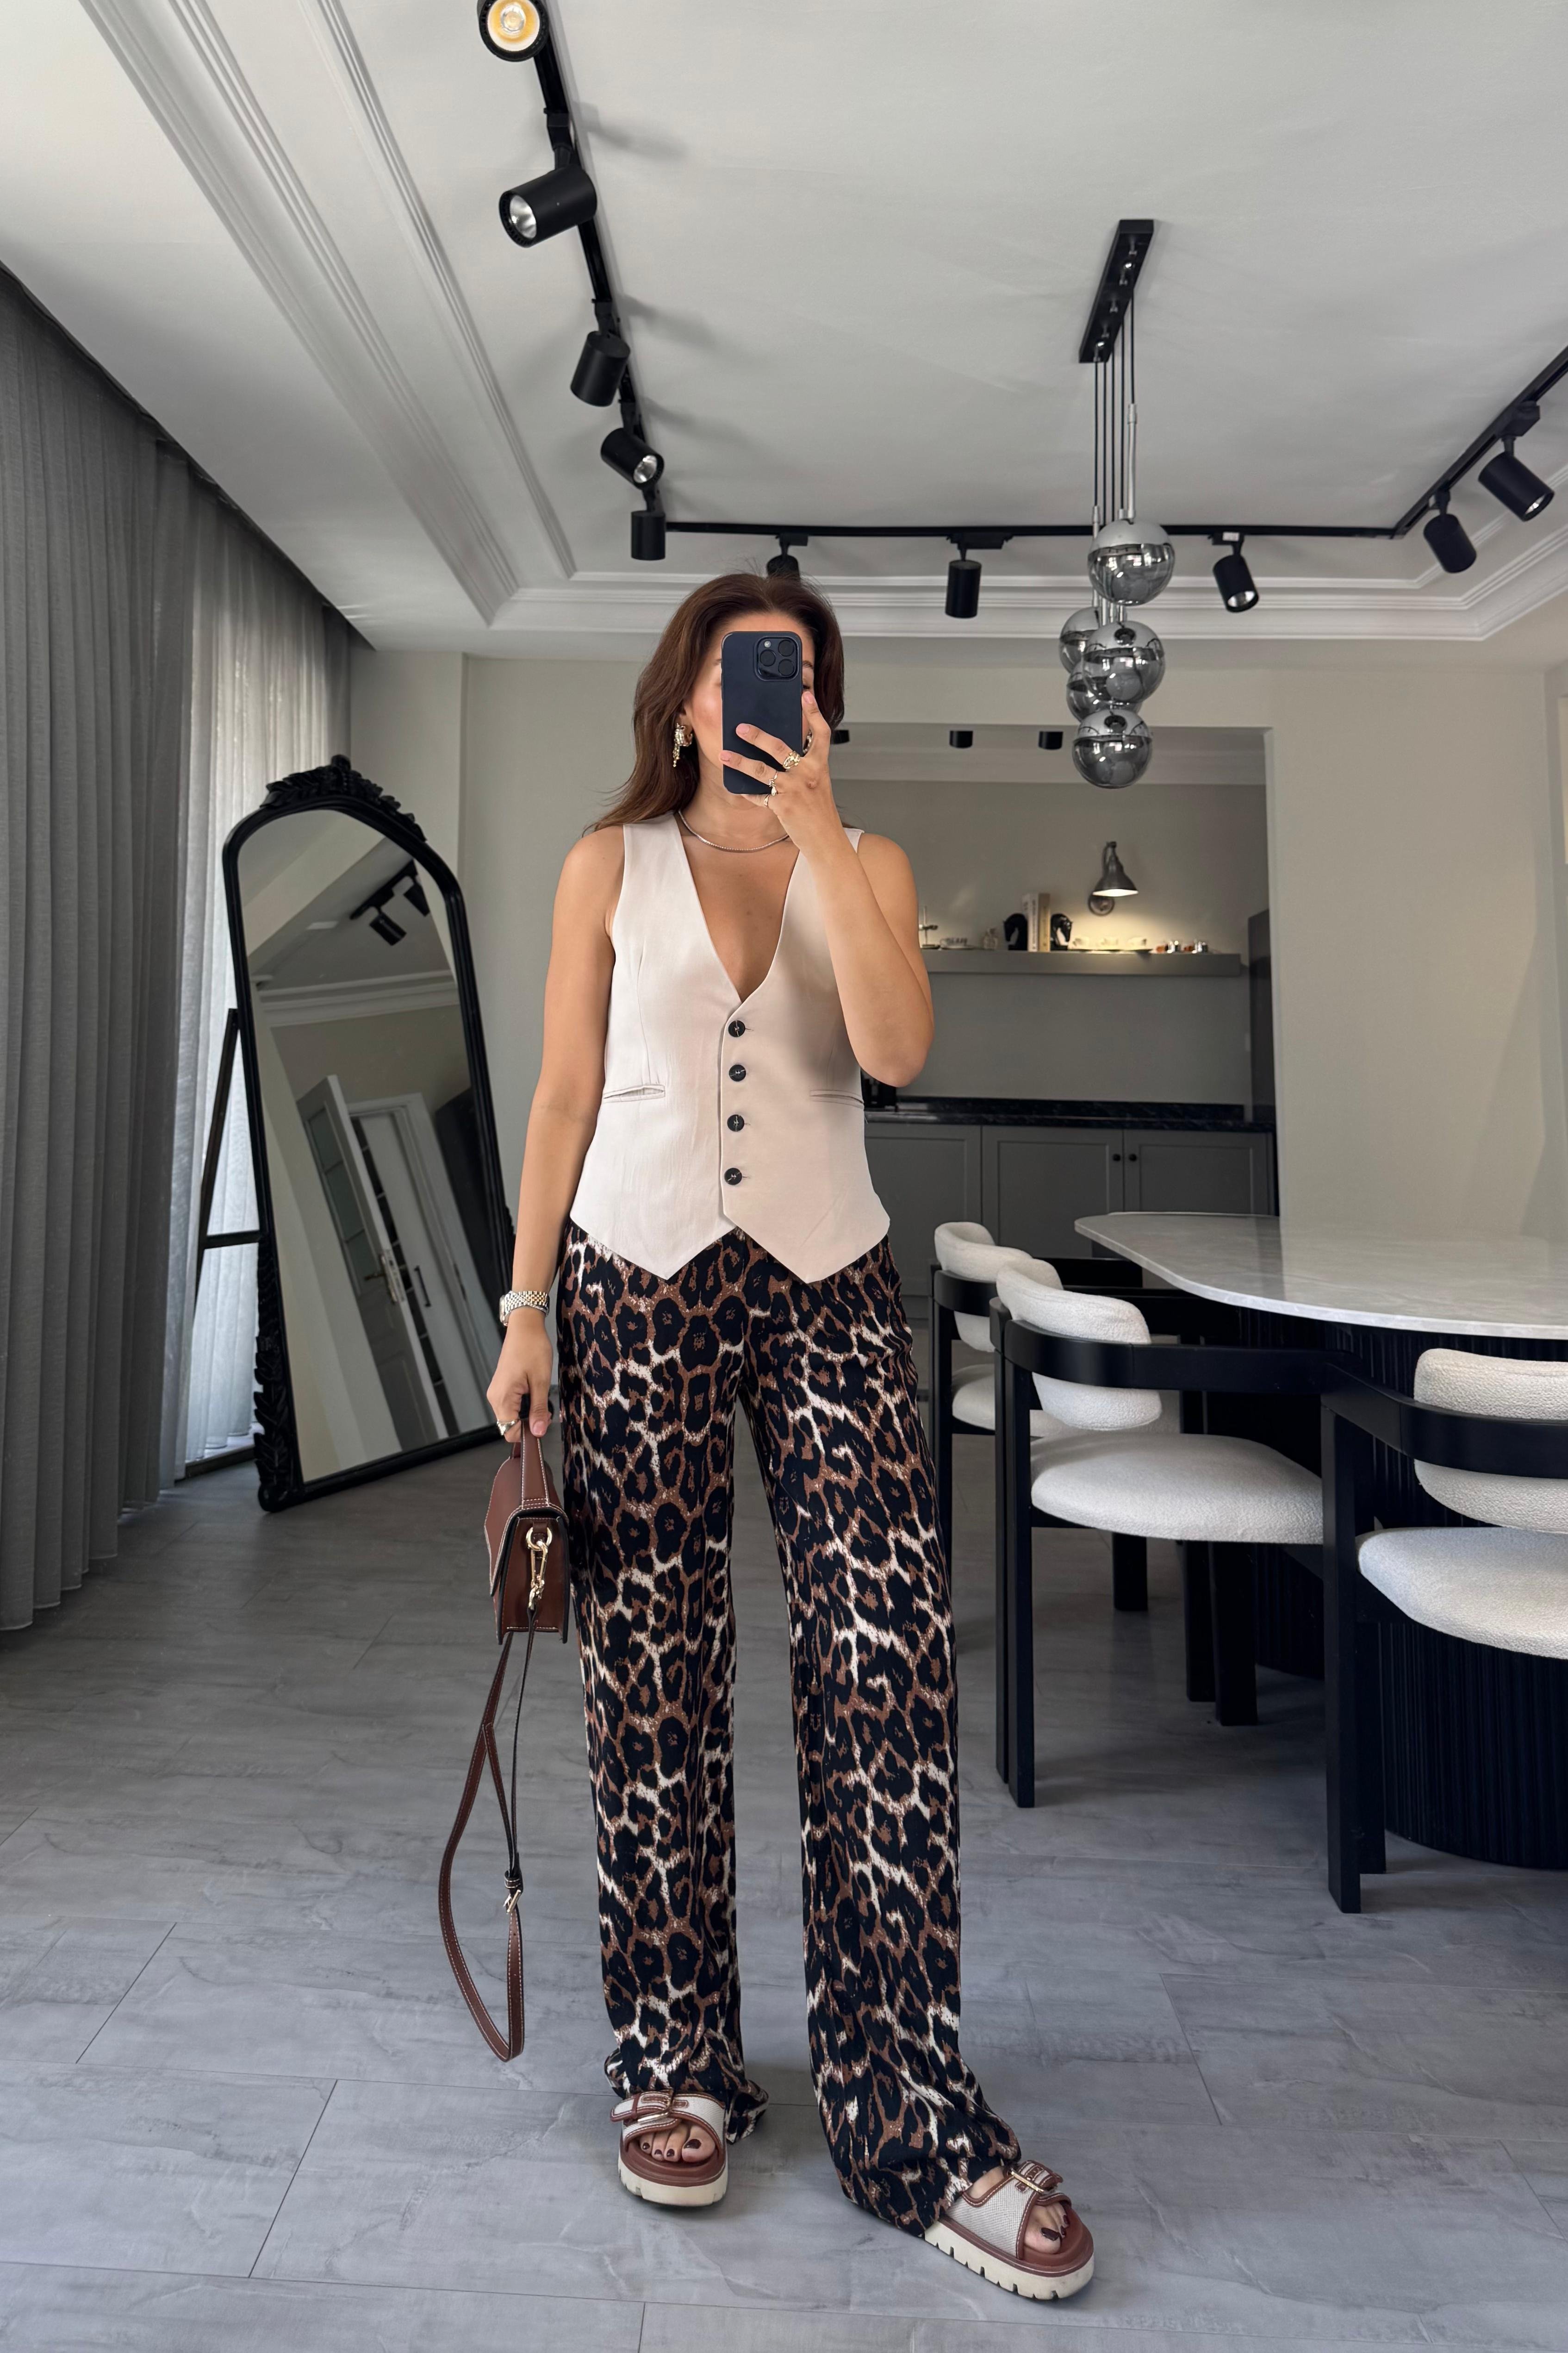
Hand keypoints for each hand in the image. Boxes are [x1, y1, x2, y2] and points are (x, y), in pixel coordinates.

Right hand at [486, 1315, 552, 1439]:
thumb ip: (538, 1409)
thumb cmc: (532, 1348)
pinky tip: (533, 1393)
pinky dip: (523, 1405)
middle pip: (509, 1426)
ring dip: (527, 1414)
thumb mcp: (540, 1381)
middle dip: (529, 1423)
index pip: (510, 1432)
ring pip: (510, 1416)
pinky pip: (510, 1405)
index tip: (544, 1421)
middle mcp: (495, 1397)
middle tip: (546, 1409)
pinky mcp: (501, 1387)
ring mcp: (496, 1392)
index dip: (528, 1432)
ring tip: (540, 1397)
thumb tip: (538, 1432)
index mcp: (502, 1398)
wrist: (524, 1327)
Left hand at [720, 690, 844, 862]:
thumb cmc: (820, 811)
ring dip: (740, 762)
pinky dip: (747, 792)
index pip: (821, 734)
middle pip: (780, 747)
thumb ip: (802, 766)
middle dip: (757, 736)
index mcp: (820, 765)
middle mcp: (808, 774)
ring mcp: (794, 790)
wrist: (826, 840)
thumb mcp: (816, 783)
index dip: (814, 713)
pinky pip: (759, 795)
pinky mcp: (783, 806)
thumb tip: (778, 752)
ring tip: (724, 755)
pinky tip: (737, 786)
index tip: (804, 696)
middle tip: (740, 727)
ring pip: (762, 771)